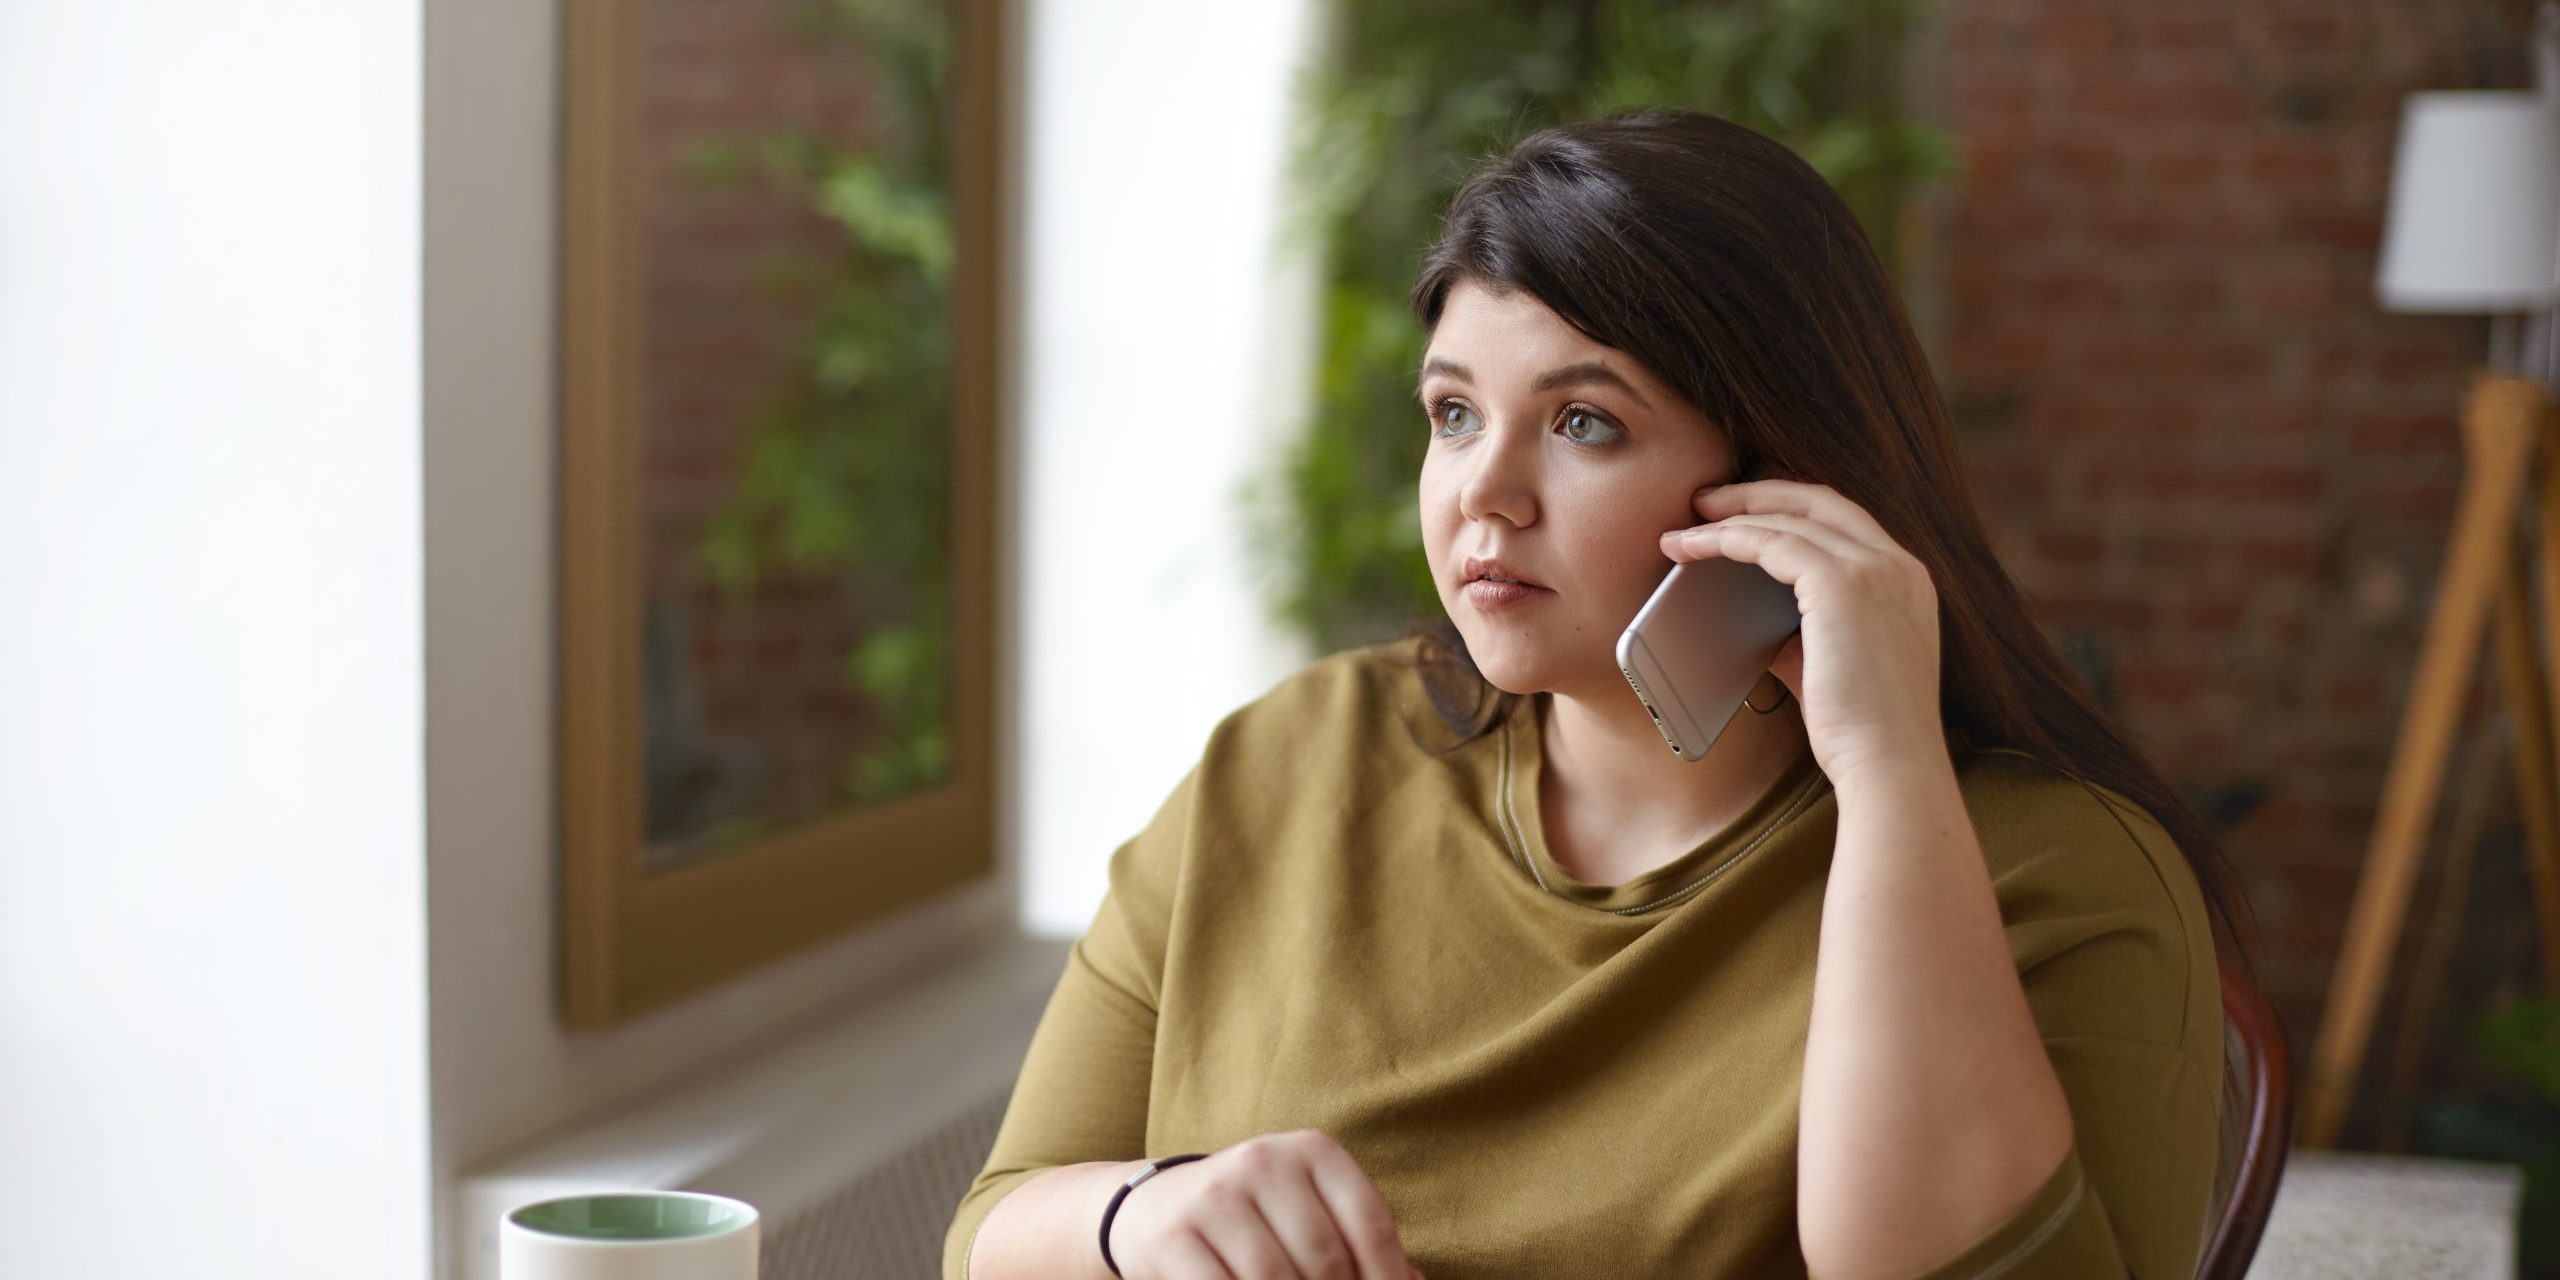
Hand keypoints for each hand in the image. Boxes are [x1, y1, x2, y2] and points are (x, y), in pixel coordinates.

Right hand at [1108, 1129, 1425, 1279]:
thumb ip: (1357, 1244)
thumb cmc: (1254, 1220)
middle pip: (1326, 1261)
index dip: (1387, 1279)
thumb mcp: (1307, 1213)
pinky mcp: (1174, 1235)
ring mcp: (1215, 1196)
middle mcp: (1264, 1161)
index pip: (1370, 1225)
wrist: (1151, 1209)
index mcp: (1312, 1152)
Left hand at [1657, 479, 1942, 783]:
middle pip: (1820, 501)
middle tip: (1706, 500)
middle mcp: (1898, 565)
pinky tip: (1693, 547)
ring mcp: (1876, 568)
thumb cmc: (1860, 731)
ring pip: (1790, 517)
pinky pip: (1771, 540)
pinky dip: (1727, 538)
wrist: (1889, 765)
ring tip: (1686, 526)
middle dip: (1758, 494)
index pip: (1843, 522)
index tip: (1745, 514)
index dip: (1790, 510)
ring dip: (1731, 515)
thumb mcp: (1831, 663)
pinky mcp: (1843, 584)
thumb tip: (1748, 619)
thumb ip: (1799, 630)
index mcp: (1905, 581)